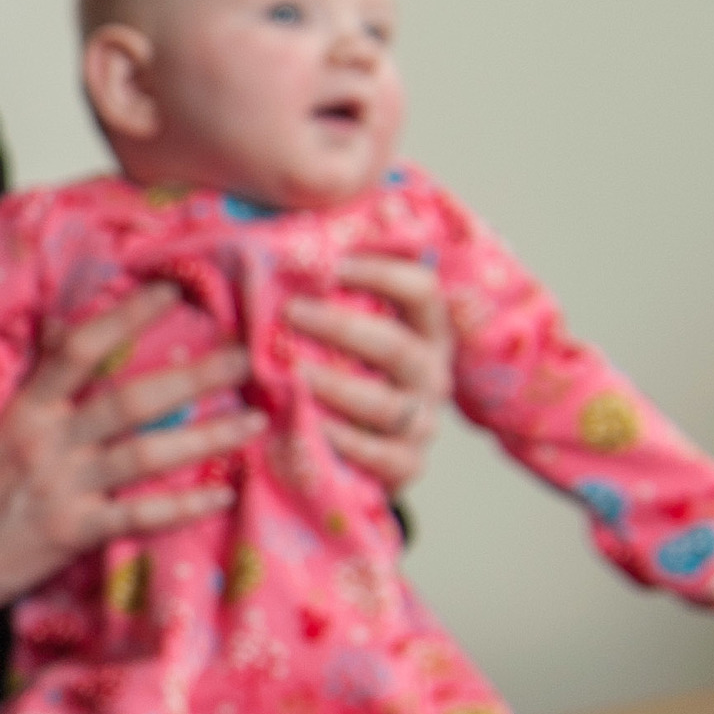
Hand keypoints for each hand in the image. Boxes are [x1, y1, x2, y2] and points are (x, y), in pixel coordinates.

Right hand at [0, 285, 259, 645]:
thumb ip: (36, 382)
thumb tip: (60, 328)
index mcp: (26, 410)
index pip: (78, 349)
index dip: (125, 316)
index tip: (171, 292)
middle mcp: (47, 442)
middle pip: (129, 399)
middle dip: (193, 376)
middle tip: (245, 357)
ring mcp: (62, 488)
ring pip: (145, 455)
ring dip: (206, 436)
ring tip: (254, 419)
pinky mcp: (73, 533)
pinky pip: (139, 517)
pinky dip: (184, 506)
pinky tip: (223, 493)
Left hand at [287, 254, 451, 492]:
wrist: (347, 453)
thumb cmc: (335, 372)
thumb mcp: (337, 333)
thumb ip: (324, 296)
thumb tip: (282, 249)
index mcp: (424, 330)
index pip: (421, 290)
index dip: (382, 273)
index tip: (332, 265)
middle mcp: (431, 373)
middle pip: (398, 346)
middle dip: (342, 328)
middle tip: (291, 313)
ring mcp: (423, 422)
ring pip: (386, 403)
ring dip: (337, 386)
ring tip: (292, 373)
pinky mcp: (408, 465)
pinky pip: (382, 456)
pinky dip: (347, 443)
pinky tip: (312, 427)